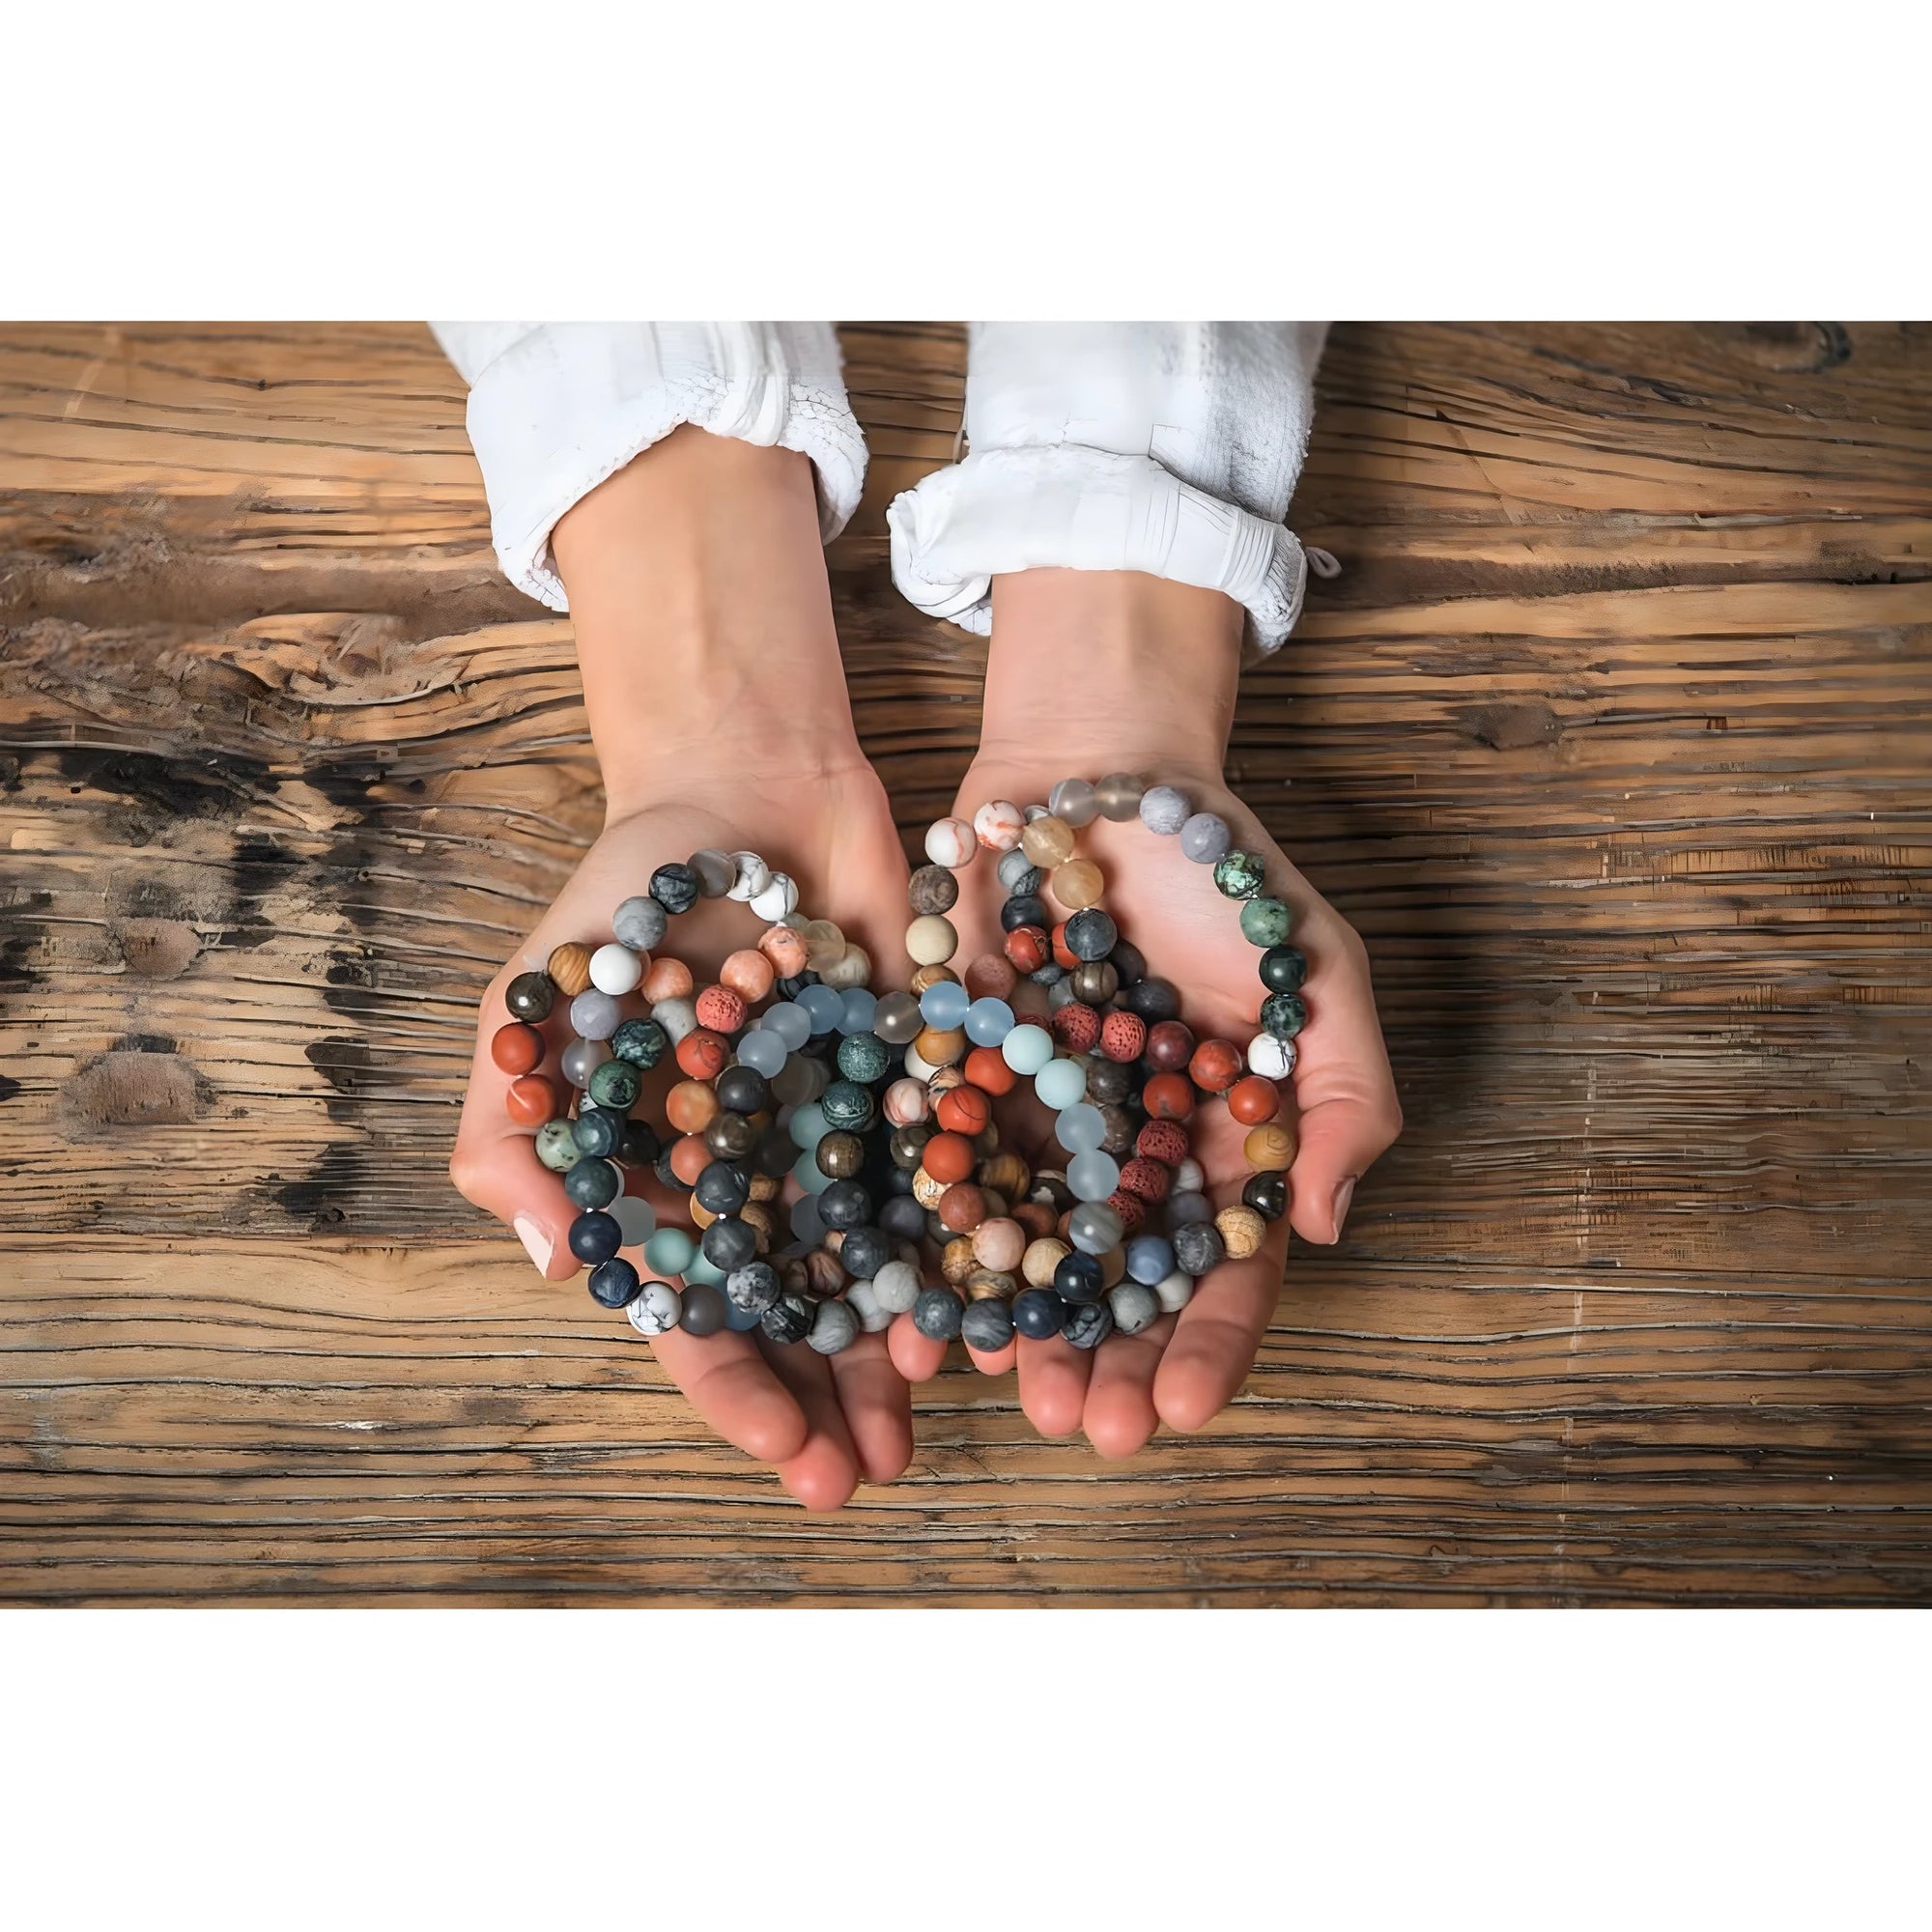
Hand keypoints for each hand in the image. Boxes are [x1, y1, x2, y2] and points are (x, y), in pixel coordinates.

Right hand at [450, 427, 916, 1508]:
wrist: (744, 790)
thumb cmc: (622, 897)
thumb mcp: (537, 1003)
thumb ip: (520, 1129)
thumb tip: (560, 1264)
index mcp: (667, 1181)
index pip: (693, 1311)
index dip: (731, 1387)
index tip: (779, 1449)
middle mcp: (760, 1181)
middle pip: (793, 1316)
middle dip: (822, 1402)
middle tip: (863, 1479)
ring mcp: (843, 1141)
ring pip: (874, 1273)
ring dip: (896, 1355)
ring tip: (927, 1428)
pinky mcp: (919, 1091)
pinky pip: (945, 1188)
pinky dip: (961, 1248)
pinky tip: (988, 1307)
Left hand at [887, 570, 1401, 1455]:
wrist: (1094, 772)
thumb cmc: (1222, 872)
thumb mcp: (1316, 970)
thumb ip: (1344, 1096)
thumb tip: (1323, 1230)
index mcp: (1217, 1143)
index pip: (1223, 1268)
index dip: (1211, 1342)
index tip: (1188, 1406)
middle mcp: (1123, 1155)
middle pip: (1117, 1282)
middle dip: (1107, 1360)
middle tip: (1087, 1425)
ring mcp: (1032, 1127)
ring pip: (1022, 1252)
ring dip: (1014, 1327)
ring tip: (1004, 1388)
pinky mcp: (946, 1087)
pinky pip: (934, 1181)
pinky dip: (923, 1246)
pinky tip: (911, 1311)